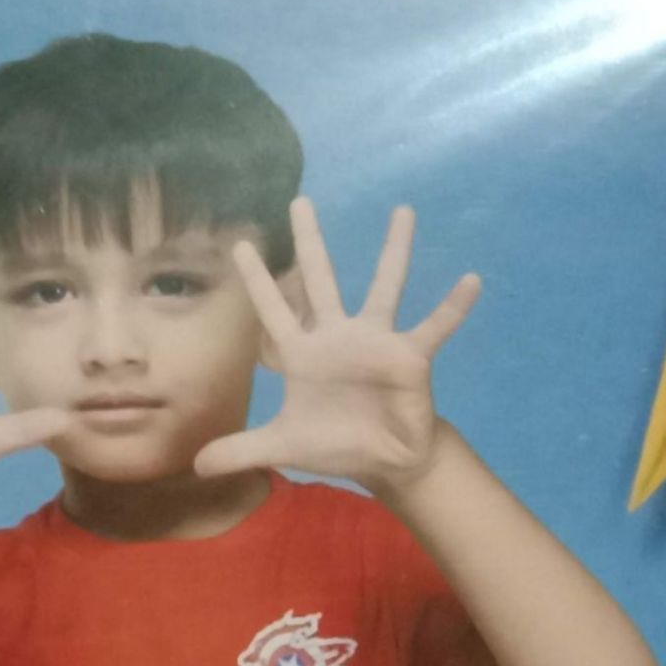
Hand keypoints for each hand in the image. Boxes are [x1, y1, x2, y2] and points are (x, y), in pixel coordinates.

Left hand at [193, 198, 480, 496]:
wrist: (383, 460)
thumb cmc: (335, 444)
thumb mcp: (282, 448)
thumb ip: (241, 450)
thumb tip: (195, 465)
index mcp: (303, 355)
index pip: (273, 312)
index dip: (257, 281)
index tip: (240, 244)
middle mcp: (338, 337)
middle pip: (319, 281)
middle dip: (309, 243)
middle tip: (298, 200)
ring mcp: (376, 342)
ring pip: (383, 287)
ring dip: (394, 252)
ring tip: (403, 212)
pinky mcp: (409, 357)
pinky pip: (434, 327)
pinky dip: (453, 307)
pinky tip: (470, 282)